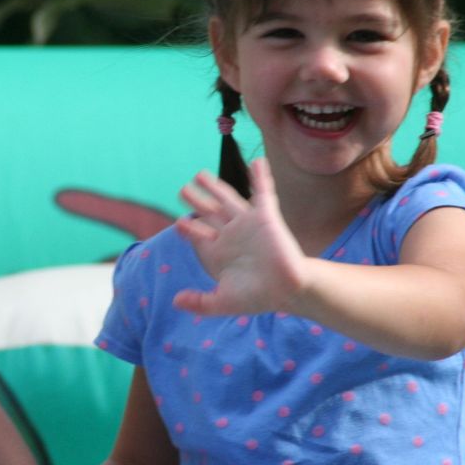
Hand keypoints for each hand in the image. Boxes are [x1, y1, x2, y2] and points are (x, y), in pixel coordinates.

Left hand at [172, 158, 310, 316]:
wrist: (288, 291)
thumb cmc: (258, 297)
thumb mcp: (223, 301)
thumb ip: (199, 302)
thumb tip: (175, 301)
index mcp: (219, 252)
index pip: (199, 234)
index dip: (189, 228)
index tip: (179, 223)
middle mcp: (232, 235)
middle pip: (209, 212)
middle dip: (196, 201)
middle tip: (182, 190)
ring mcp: (248, 224)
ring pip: (227, 199)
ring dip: (214, 186)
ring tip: (199, 174)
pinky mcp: (266, 217)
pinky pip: (263, 192)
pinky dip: (260, 177)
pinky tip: (257, 162)